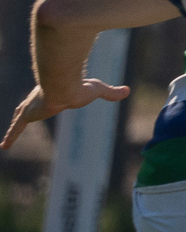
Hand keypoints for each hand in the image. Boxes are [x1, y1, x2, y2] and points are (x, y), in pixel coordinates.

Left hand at [1, 80, 129, 149]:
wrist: (64, 84)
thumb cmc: (80, 86)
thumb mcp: (98, 90)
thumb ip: (111, 93)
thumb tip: (128, 91)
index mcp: (53, 93)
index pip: (44, 98)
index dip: (41, 102)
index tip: (41, 105)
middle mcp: (38, 99)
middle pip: (27, 107)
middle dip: (22, 113)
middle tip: (18, 119)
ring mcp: (31, 107)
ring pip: (18, 118)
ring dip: (12, 128)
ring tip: (6, 139)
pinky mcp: (28, 114)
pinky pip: (16, 128)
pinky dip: (10, 137)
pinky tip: (3, 146)